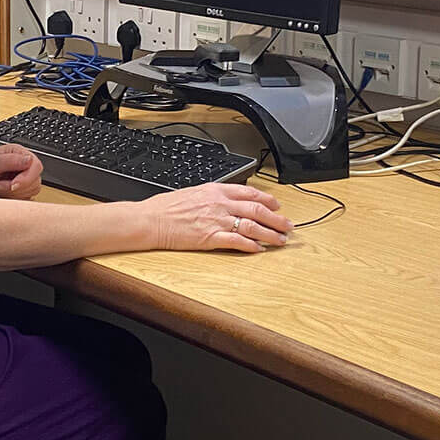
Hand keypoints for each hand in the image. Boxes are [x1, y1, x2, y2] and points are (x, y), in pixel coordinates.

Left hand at [0, 143, 43, 200]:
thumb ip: (12, 161)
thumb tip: (30, 159)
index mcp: (18, 154)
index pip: (36, 166)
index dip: (28, 177)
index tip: (13, 184)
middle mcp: (20, 167)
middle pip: (36, 181)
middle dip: (19, 187)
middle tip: (0, 186)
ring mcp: (18, 182)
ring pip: (31, 193)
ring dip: (14, 195)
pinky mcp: (13, 195)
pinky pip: (23, 202)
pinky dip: (12, 202)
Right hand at [140, 183, 293, 253]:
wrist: (151, 220)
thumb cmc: (167, 208)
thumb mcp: (193, 192)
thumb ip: (213, 196)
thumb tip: (228, 200)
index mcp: (216, 190)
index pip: (249, 193)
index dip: (267, 200)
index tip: (277, 206)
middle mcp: (220, 204)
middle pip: (257, 210)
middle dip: (276, 219)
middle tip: (288, 226)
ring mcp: (216, 221)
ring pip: (252, 226)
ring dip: (270, 234)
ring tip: (280, 240)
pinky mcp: (211, 238)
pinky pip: (237, 242)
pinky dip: (251, 246)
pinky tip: (259, 249)